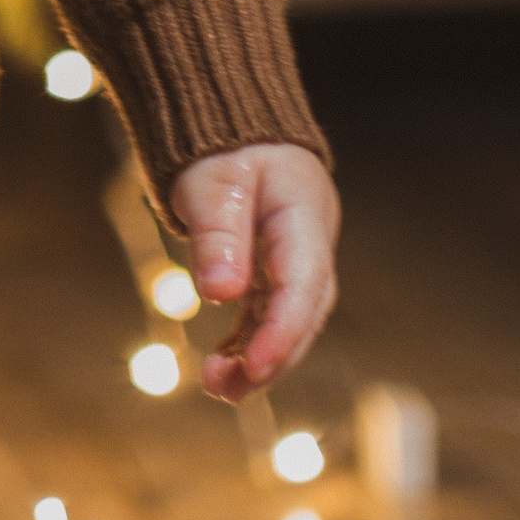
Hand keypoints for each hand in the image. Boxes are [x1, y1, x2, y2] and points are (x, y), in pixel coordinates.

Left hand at [168, 142, 338, 401]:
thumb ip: (217, 234)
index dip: (283, 329)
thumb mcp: (212, 180)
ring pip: (284, 320)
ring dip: (255, 358)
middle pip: (302, 311)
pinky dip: (243, 344)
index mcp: (302, 214)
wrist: (232, 130)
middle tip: (228, 389)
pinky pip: (263, 316)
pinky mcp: (272, 273)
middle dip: (271, 356)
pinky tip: (219, 368)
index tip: (255, 366)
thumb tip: (220, 294)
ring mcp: (293, 260)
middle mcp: (308, 244)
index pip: (302, 282)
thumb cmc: (223, 148)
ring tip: (217, 387)